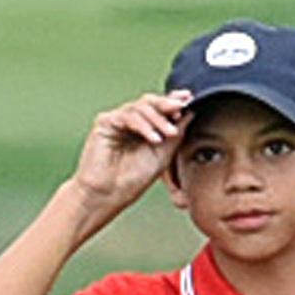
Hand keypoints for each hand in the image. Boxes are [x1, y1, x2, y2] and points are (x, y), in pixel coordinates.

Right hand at [72, 92, 192, 216]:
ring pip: (140, 107)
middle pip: (150, 102)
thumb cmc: (132, 179)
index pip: (160, 108)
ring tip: (170, 133)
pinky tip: (154, 138)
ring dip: (158, 119)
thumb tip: (190, 112)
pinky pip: (128, 116)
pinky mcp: (105, 122)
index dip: (173, 101)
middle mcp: (130, 122)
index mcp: (145, 128)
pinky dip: (143, 125)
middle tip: (181, 108)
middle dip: (167, 104)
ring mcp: (117, 121)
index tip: (189, 99)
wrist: (108, 194)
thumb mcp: (164, 155)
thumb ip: (176, 133)